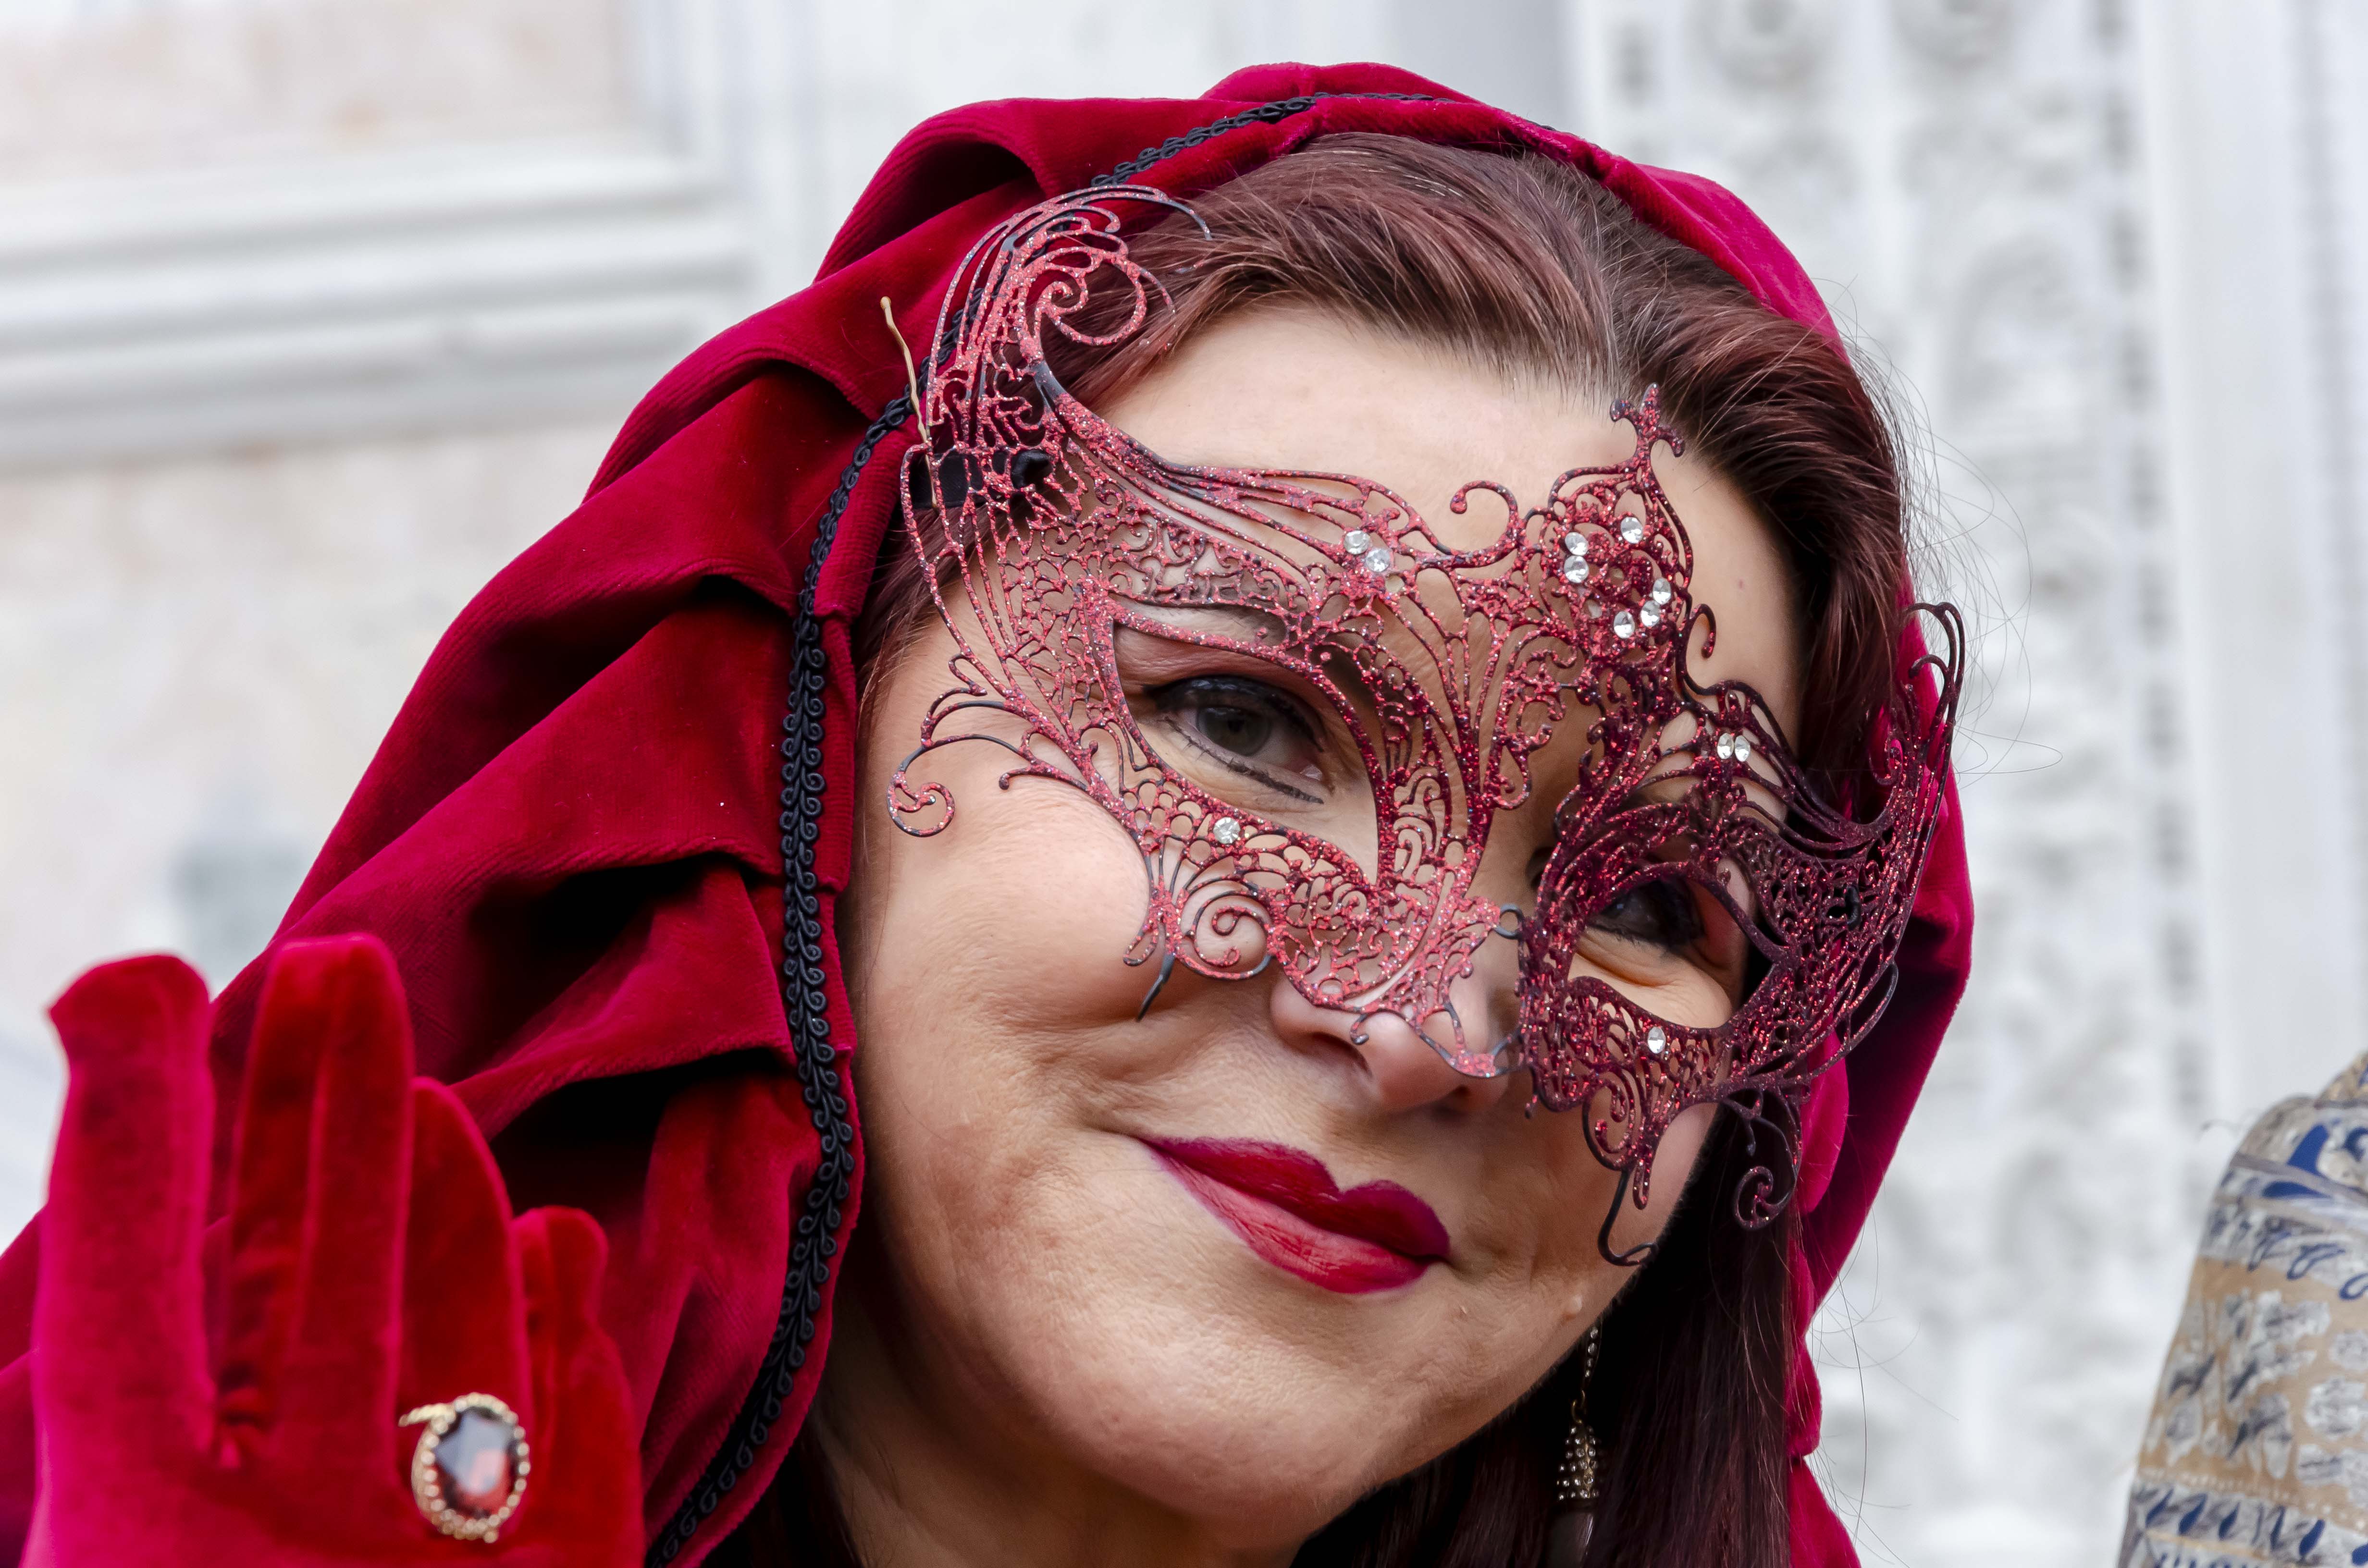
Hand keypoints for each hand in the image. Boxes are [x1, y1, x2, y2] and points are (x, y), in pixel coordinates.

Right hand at [26, 936, 642, 1563]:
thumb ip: (87, 1455)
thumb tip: (92, 1333)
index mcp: (133, 1536)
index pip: (121, 1280)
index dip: (130, 1121)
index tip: (134, 983)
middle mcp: (295, 1539)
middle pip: (315, 1270)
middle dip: (327, 1101)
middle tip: (343, 962)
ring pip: (457, 1340)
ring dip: (449, 1205)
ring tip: (437, 1097)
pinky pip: (571, 1458)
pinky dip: (561, 1342)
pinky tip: (555, 1246)